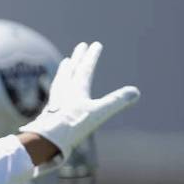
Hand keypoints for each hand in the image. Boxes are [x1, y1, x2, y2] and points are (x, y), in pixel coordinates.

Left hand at [20, 42, 139, 160]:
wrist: (47, 139)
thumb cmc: (73, 125)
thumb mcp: (99, 112)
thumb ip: (117, 101)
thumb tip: (136, 92)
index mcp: (77, 88)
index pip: (85, 68)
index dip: (91, 56)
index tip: (95, 44)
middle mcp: (64, 91)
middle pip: (71, 70)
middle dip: (78, 58)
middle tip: (81, 46)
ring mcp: (55, 101)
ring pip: (61, 80)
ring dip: (65, 70)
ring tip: (65, 63)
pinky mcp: (49, 113)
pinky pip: (54, 94)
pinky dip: (57, 87)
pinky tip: (56, 92)